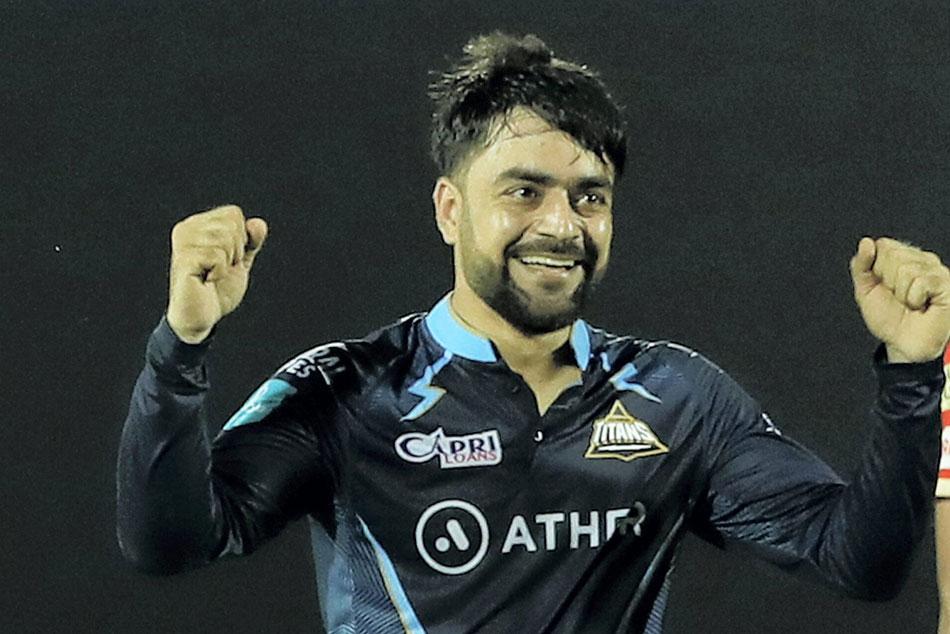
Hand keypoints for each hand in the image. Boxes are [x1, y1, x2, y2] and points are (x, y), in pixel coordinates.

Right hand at [166, 205, 267, 343]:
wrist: (201, 316)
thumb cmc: (216, 289)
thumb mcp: (240, 261)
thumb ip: (251, 241)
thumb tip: (258, 224)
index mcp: (198, 225)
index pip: (233, 213)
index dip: (240, 239)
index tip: (227, 258)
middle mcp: (187, 229)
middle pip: (232, 223)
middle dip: (235, 250)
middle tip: (219, 269)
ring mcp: (183, 243)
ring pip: (227, 239)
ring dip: (227, 263)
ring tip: (212, 274)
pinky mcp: (184, 258)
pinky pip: (219, 256)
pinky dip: (220, 272)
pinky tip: (206, 280)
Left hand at [850, 237, 949, 361]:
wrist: (902, 344)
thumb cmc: (888, 318)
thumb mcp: (865, 290)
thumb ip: (860, 266)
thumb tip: (866, 242)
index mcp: (901, 258)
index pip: (882, 245)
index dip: (876, 269)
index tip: (882, 286)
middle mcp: (920, 260)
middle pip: (893, 255)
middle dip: (888, 282)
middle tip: (897, 297)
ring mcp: (935, 270)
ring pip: (906, 269)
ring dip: (902, 293)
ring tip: (909, 303)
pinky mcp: (946, 283)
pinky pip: (921, 281)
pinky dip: (914, 299)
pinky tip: (921, 305)